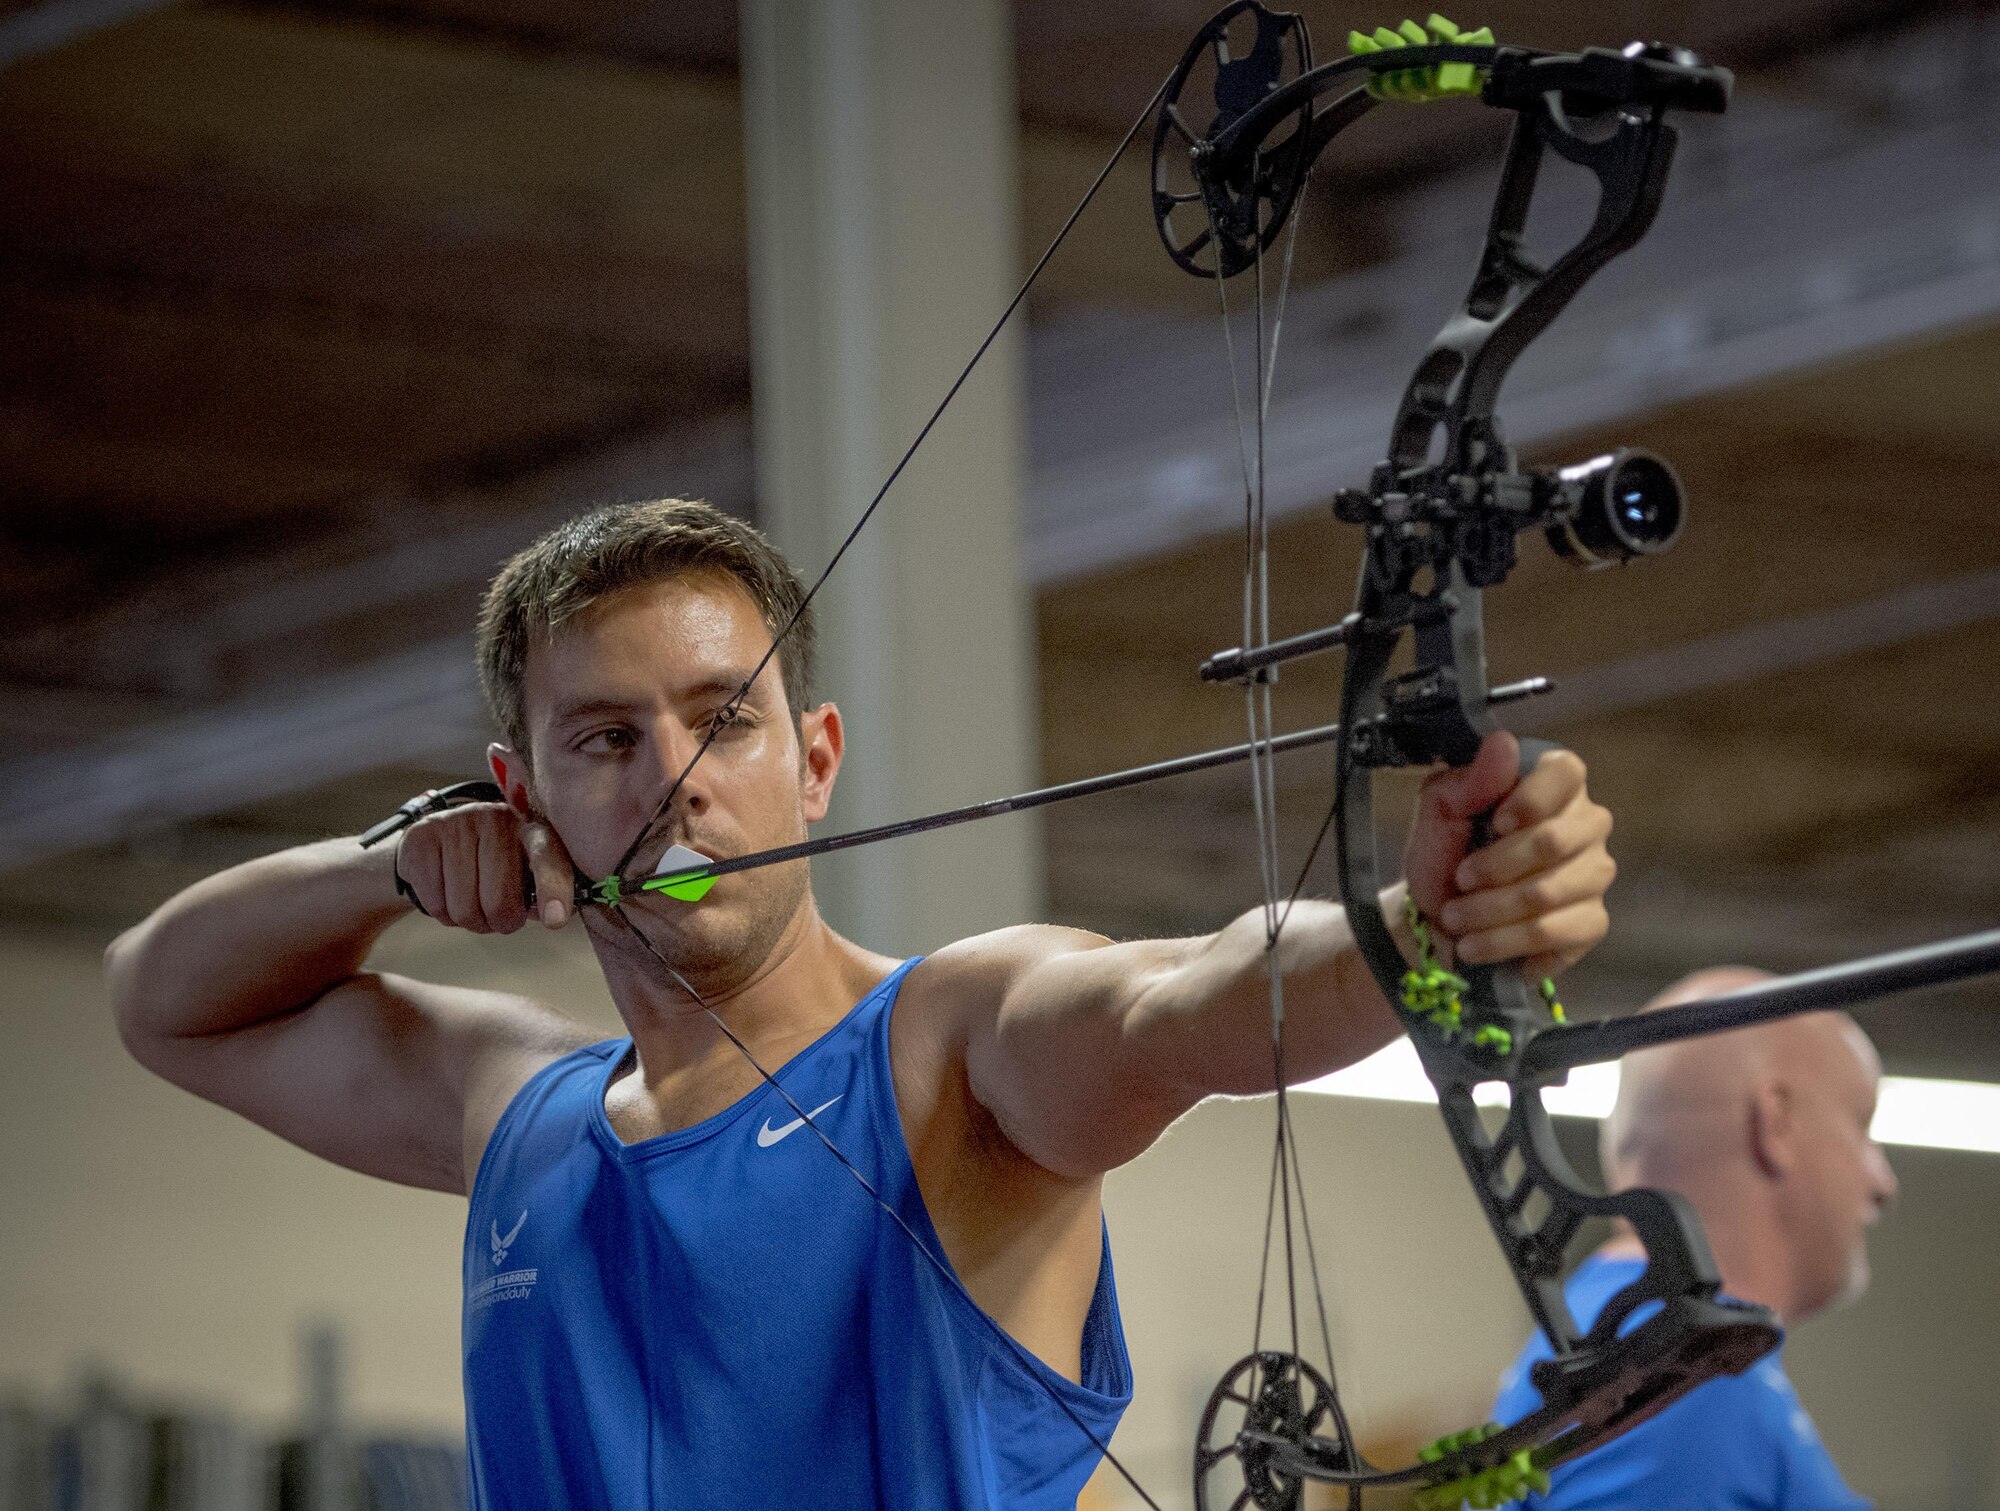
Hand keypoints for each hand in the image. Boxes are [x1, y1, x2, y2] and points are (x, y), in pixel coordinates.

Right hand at [394, 803, 575, 932]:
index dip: (553, 888)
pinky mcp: (423, 837)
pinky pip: (434, 903)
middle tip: (497, 919)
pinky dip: (441, 913)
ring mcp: (457, 823)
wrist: (438, 842)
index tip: (555, 920)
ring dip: (468, 921)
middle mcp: (496, 818)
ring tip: (470, 903)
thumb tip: (551, 916)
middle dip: (499, 923)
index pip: (546, 857)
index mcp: (531, 828)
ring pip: (463, 908)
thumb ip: (541, 893)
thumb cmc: (493, 865)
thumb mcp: (525, 872)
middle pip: (498, 900)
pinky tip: (445, 893)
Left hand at [1402, 731, 1613, 978]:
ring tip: (1457, 918)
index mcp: (1552, 784)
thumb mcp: (1439, 811)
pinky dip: (1505, 942)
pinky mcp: (1591, 922)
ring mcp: (1594, 874)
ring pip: (1548, 893)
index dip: (1531, 799)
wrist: (1437, 920)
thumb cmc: (1444, 855)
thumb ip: (1469, 780)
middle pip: (1554, 841)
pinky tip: (1478, 945)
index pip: (1566, 772)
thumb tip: (1504, 743)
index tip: (1494, 823)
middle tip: (1460, 879)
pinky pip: (1556, 933)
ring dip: (1490, 910)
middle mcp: (1586, 824)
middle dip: (1494, 867)